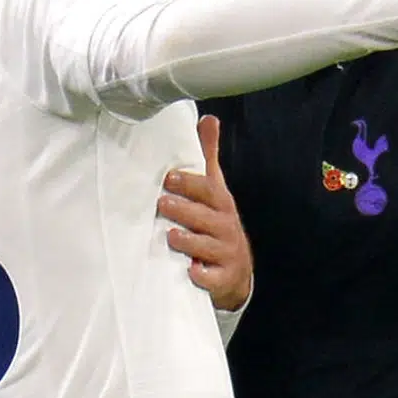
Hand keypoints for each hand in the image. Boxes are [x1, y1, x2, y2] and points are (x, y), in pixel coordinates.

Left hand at [158, 115, 252, 311]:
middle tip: (162, 204)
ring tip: (171, 235)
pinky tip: (191, 271)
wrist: (235, 271)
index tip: (169, 178)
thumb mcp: (215, 190)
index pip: (209, 190)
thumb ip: (208, 156)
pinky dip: (202, 275)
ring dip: (189, 242)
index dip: (190, 184)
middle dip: (185, 210)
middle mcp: (225, 227)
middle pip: (207, 217)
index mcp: (221, 204)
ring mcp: (225, 254)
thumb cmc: (217, 223)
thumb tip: (209, 119)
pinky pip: (212, 278)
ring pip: (207, 247)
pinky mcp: (222, 278)